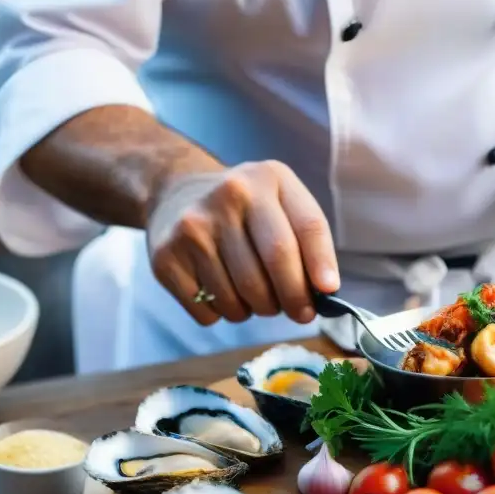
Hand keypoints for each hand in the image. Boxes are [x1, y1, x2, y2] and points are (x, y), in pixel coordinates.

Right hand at [146, 160, 339, 326]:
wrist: (175, 192)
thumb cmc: (244, 207)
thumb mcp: (280, 200)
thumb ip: (308, 238)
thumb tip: (325, 290)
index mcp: (268, 179)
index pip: (306, 226)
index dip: (320, 264)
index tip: (328, 292)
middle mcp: (229, 196)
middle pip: (275, 266)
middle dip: (293, 299)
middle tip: (298, 311)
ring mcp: (194, 227)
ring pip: (241, 297)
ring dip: (256, 309)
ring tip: (254, 294)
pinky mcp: (167, 258)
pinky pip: (208, 312)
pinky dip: (223, 314)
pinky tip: (221, 292)